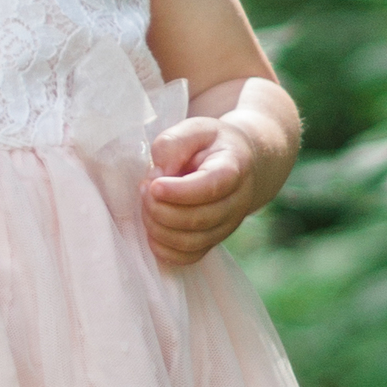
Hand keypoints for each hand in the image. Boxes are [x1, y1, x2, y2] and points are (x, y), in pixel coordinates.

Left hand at [143, 114, 263, 268]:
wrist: (241, 163)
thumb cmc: (211, 144)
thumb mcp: (195, 129)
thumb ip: (174, 143)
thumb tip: (160, 172)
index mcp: (233, 169)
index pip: (211, 187)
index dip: (179, 192)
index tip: (154, 185)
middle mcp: (235, 202)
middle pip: (198, 219)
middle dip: (160, 209)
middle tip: (144, 190)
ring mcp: (226, 226)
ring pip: (190, 242)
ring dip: (158, 227)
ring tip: (147, 205)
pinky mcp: (214, 241)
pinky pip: (189, 257)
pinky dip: (164, 248)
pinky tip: (153, 228)